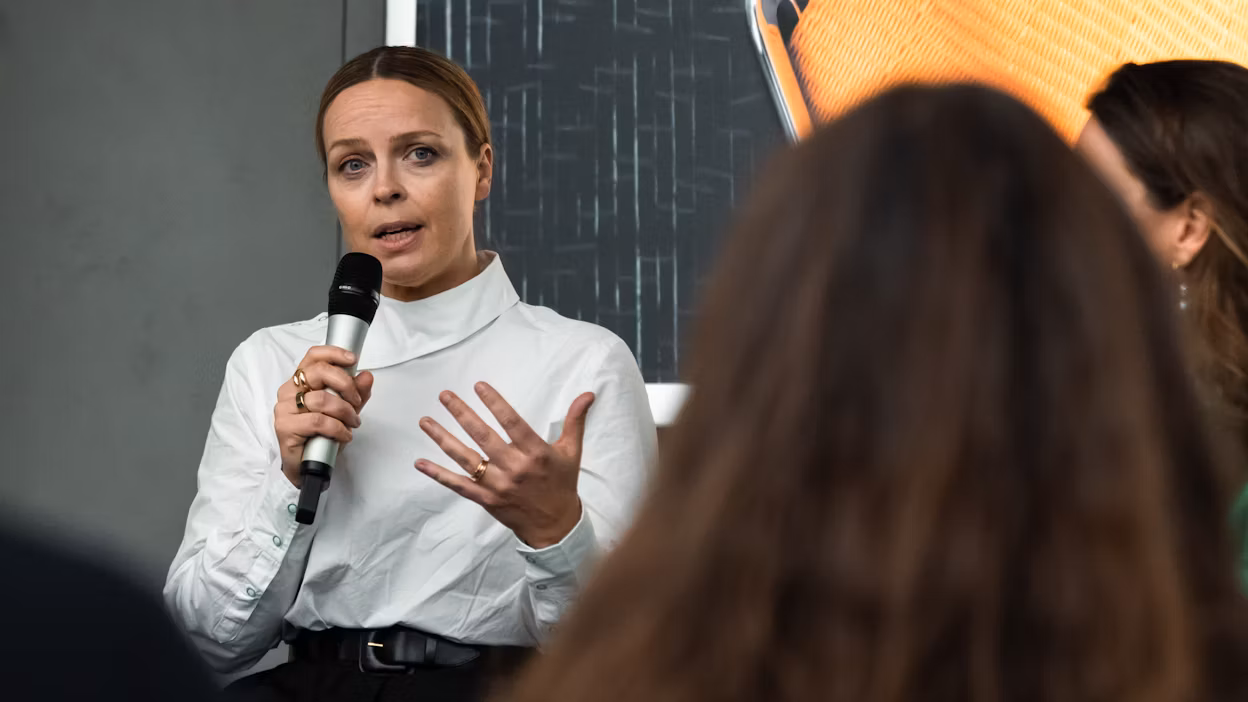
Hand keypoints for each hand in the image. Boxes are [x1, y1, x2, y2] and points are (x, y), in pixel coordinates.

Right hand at [273, 346, 374, 486]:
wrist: (306, 466)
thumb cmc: (322, 435)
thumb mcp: (345, 411)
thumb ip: (356, 393)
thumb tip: (367, 376)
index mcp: (300, 381)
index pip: (313, 356)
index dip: (334, 353)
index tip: (353, 359)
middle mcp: (289, 391)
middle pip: (319, 372)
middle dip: (346, 385)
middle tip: (356, 401)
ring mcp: (284, 409)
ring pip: (321, 399)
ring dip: (345, 411)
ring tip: (353, 423)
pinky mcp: (285, 427)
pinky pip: (318, 421)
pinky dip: (337, 428)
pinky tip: (344, 435)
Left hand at [415, 382, 593, 548]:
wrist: (556, 527)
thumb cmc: (562, 484)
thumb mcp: (571, 452)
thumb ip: (575, 421)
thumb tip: (588, 394)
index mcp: (536, 453)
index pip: (512, 423)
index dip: (495, 403)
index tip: (479, 386)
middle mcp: (515, 468)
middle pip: (483, 437)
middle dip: (462, 414)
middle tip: (445, 395)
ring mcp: (498, 486)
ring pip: (466, 459)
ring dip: (443, 439)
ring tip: (425, 421)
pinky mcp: (486, 500)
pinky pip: (458, 486)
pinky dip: (439, 474)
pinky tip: (420, 462)